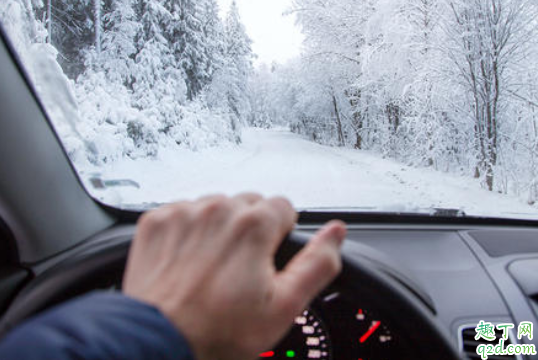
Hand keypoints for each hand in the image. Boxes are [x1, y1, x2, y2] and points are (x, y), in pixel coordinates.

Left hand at [123, 194, 345, 359]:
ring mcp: (184, 212)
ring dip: (219, 227)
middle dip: (251, 229)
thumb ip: (317, 263)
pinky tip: (188, 261)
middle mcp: (218, 209)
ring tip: (211, 266)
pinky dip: (189, 231)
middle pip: (249, 204)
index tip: (266, 259)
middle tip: (240, 268)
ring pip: (216, 206)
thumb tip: (336, 232)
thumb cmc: (219, 331)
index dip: (279, 236)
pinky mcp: (157, 220)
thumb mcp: (284, 306)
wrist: (159, 341)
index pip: (283, 207)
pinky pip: (184, 213)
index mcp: (254, 225)